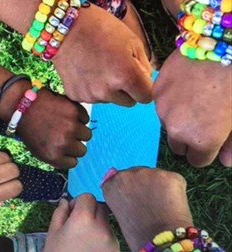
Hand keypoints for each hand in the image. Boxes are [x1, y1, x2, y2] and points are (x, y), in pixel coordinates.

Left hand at [17, 89, 91, 168]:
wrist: (22, 105)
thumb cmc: (29, 128)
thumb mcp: (39, 151)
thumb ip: (56, 157)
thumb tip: (72, 157)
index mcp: (54, 156)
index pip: (73, 162)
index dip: (68, 154)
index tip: (63, 147)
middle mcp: (64, 143)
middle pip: (82, 150)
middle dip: (75, 143)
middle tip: (65, 135)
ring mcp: (71, 126)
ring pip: (87, 135)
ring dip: (79, 130)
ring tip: (67, 124)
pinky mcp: (74, 111)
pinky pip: (85, 118)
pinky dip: (79, 116)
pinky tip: (67, 114)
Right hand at [44, 194, 118, 251]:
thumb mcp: (53, 234)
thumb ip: (60, 213)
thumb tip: (66, 201)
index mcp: (84, 219)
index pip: (88, 196)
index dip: (78, 203)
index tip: (71, 214)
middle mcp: (102, 226)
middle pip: (99, 206)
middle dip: (89, 210)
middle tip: (78, 225)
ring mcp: (111, 238)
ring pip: (105, 220)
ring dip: (97, 223)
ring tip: (85, 239)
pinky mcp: (117, 248)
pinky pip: (109, 233)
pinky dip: (102, 235)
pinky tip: (91, 247)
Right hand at [53, 4, 152, 106]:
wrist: (66, 29)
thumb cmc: (101, 29)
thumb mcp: (133, 42)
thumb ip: (145, 67)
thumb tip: (146, 82)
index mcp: (126, 76)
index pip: (146, 97)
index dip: (144, 87)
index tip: (138, 79)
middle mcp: (107, 91)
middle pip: (128, 102)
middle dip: (127, 90)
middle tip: (116, 69)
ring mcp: (89, 95)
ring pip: (110, 100)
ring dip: (109, 90)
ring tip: (99, 67)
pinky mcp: (76, 96)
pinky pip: (92, 98)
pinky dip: (92, 88)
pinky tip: (87, 72)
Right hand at [102, 167, 192, 250]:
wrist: (160, 242)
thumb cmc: (138, 233)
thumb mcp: (118, 211)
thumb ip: (115, 190)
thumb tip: (112, 170)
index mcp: (113, 183)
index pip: (121, 178)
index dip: (131, 191)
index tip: (135, 202)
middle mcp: (128, 174)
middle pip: (139, 174)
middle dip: (145, 186)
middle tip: (149, 207)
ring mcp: (150, 172)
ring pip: (156, 176)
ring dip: (159, 187)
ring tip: (161, 208)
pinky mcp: (170, 176)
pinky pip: (173, 180)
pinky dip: (175, 191)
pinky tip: (173, 205)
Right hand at [154, 49, 231, 166]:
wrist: (221, 45)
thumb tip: (225, 161)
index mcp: (201, 140)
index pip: (197, 161)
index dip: (206, 152)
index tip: (212, 139)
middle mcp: (176, 129)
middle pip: (178, 146)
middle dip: (189, 139)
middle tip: (202, 119)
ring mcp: (163, 108)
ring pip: (168, 124)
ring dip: (178, 118)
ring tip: (194, 97)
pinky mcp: (156, 91)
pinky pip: (161, 104)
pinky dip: (171, 100)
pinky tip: (185, 85)